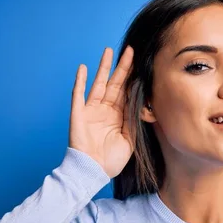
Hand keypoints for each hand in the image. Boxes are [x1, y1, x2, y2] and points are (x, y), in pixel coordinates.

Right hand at [69, 45, 134, 177]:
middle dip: (123, 67)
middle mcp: (106, 110)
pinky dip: (80, 81)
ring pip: (99, 84)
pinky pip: (78, 94)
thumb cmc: (111, 160)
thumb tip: (143, 105)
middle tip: (130, 51)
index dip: (133, 79)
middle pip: (115, 84)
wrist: (93, 171)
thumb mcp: (130, 140)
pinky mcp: (79, 114)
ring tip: (109, 51)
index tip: (141, 64)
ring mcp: (92, 110)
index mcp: (118, 116)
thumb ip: (135, 121)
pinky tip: (83, 68)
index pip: (127, 93)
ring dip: (104, 68)